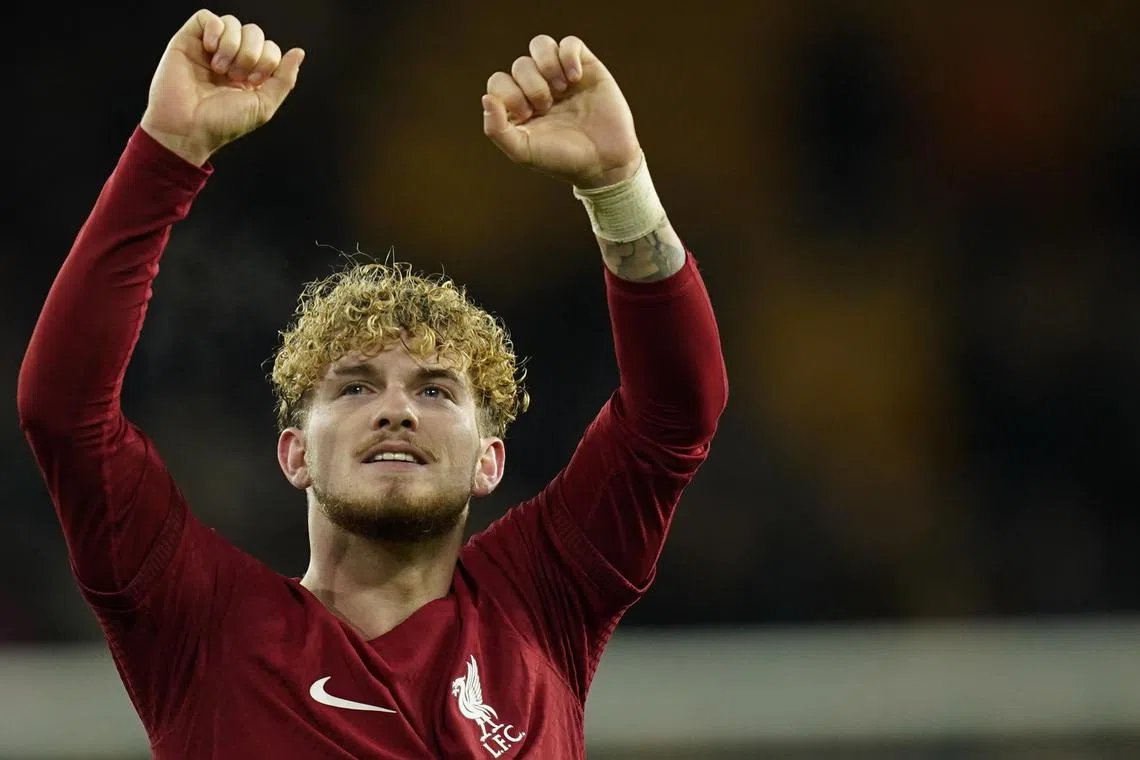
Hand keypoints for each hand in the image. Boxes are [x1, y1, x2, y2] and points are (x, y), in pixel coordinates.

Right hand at [140, 9, 304, 165]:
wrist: (187, 128)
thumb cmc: (222, 122)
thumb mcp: (263, 105)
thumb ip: (284, 79)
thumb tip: (299, 52)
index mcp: (249, 73)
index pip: (270, 48)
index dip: (267, 60)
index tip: (252, 81)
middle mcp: (231, 58)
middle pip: (254, 32)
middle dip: (250, 54)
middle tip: (235, 76)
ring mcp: (209, 49)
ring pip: (233, 23)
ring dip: (232, 46)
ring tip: (220, 69)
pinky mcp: (188, 41)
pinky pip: (206, 17)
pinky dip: (214, 30)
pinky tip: (210, 49)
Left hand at [483, 35, 640, 188]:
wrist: (604, 163)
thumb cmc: (562, 160)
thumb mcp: (523, 152)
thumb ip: (496, 129)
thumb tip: (486, 98)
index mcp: (520, 106)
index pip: (498, 82)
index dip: (508, 93)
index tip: (527, 114)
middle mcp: (539, 87)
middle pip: (520, 64)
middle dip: (531, 85)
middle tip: (547, 106)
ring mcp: (562, 76)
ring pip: (540, 45)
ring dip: (546, 64)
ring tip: (561, 88)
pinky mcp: (587, 68)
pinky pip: (570, 43)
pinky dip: (568, 56)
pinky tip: (575, 78)